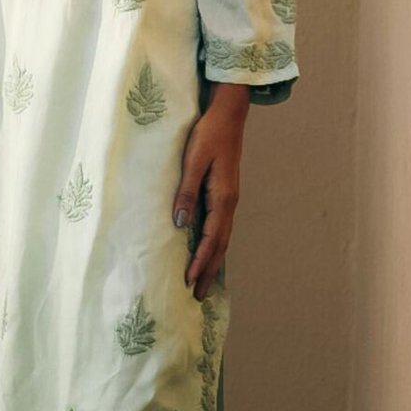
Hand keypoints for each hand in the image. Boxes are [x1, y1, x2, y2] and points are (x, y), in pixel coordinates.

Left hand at [173, 84, 249, 297]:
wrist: (228, 114)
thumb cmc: (209, 134)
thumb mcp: (194, 160)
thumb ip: (187, 191)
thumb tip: (180, 223)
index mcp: (223, 197)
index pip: (212, 238)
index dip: (201, 261)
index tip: (190, 281)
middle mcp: (229, 203)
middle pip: (220, 245)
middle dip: (209, 270)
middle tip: (199, 295)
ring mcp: (229, 199)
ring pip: (222, 239)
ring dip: (213, 261)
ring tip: (204, 282)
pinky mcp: (224, 194)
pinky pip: (221, 228)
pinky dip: (216, 246)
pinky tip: (209, 253)